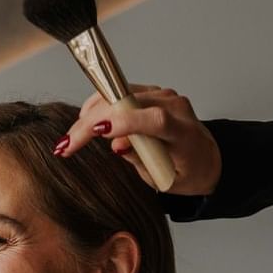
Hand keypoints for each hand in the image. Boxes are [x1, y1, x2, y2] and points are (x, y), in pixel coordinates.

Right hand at [57, 85, 220, 196]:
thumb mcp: (167, 180)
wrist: (206, 156)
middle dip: (92, 123)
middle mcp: (175, 107)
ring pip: (118, 95)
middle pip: (128, 105)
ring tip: (72, 138)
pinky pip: (120, 93)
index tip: (99, 132)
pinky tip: (86, 120)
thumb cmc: (189, 171)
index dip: (126, 122)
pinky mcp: (152, 93)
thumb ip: (142, 162)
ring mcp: (164, 96)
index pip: (156, 120)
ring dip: (91, 114)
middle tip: (67, 145)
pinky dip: (101, 106)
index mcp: (185, 133)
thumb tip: (116, 145)